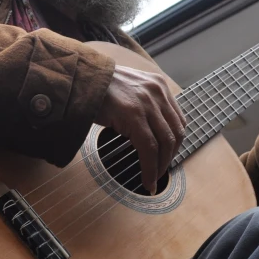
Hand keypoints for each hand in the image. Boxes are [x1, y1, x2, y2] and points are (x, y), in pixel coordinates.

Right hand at [95, 66, 185, 194]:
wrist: (80, 78)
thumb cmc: (99, 87)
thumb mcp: (129, 89)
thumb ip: (143, 103)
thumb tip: (147, 130)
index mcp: (158, 85)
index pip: (178, 120)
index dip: (175, 143)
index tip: (167, 156)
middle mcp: (157, 92)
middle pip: (176, 133)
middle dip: (170, 157)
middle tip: (160, 171)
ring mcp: (147, 103)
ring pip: (165, 143)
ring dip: (161, 166)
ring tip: (153, 179)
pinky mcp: (134, 115)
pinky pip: (148, 148)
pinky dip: (150, 168)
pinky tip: (146, 180)